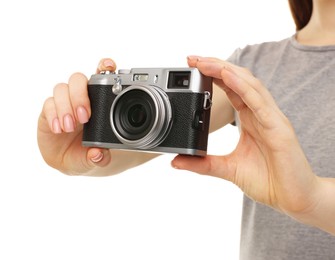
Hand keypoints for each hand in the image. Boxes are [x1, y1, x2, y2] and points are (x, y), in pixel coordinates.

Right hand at [37, 58, 115, 174]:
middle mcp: (80, 98)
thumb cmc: (87, 152)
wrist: (69, 160)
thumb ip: (101, 157)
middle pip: (77, 79)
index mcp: (99, 102)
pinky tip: (58, 129)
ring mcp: (64, 103)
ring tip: (69, 127)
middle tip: (85, 117)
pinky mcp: (49, 111)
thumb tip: (99, 154)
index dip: (104, 67)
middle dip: (80, 95)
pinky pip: (48, 104)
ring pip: (61, 89)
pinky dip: (53, 115)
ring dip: (66, 107)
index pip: (101, 77)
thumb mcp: (96, 158)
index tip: (108, 66)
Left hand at [172, 56, 318, 215]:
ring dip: (225, 70)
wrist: (293, 199)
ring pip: (248, 84)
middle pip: (238, 80)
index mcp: (250, 119)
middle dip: (215, 66)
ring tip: (204, 62)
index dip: (213, 75)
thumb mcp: (228, 169)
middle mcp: (261, 114)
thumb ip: (203, 164)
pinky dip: (242, 86)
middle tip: (193, 58)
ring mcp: (270, 118)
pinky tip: (226, 75)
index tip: (193, 67)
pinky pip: (258, 101)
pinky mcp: (278, 127)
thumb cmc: (268, 181)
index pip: (231, 88)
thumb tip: (176, 161)